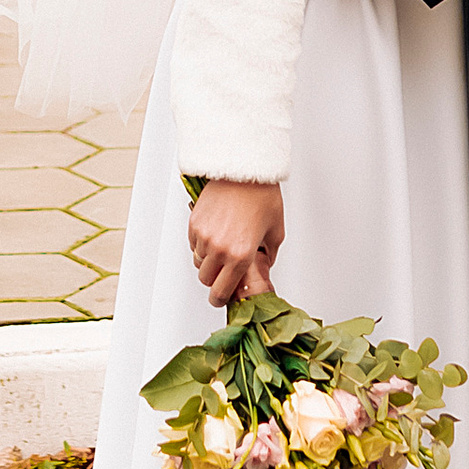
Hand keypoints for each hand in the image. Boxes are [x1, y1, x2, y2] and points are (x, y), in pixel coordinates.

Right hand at [188, 178, 283, 303]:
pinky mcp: (195, 223)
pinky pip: (193, 244)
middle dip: (214, 279)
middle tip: (224, 271)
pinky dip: (201, 244)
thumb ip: (269, 254)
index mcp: (241, 255)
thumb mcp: (276, 230)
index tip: (220, 299)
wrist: (245, 168)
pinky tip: (215, 233)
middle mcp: (220, 248)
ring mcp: (205, 236)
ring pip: (198, 261)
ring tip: (222, 247)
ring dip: (208, 260)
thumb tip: (264, 264)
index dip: (219, 299)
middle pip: (206, 280)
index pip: (222, 291)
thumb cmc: (262, 195)